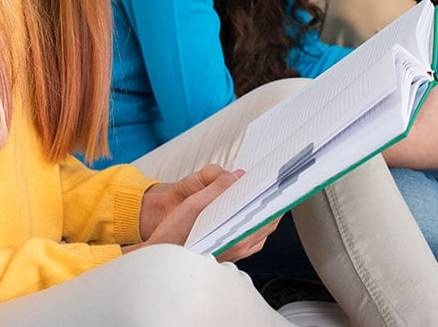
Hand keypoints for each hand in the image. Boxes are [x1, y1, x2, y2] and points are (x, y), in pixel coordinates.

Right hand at [127, 165, 277, 262]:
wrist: (156, 260)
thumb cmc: (171, 235)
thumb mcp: (192, 205)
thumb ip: (218, 190)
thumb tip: (238, 177)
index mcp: (233, 237)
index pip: (266, 217)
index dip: (275, 200)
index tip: (281, 187)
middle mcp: (237, 249)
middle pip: (267, 225)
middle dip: (273, 206)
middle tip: (277, 188)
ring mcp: (234, 255)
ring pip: (261, 234)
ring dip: (265, 216)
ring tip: (266, 198)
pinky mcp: (227, 256)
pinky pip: (251, 241)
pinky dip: (256, 226)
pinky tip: (249, 215)